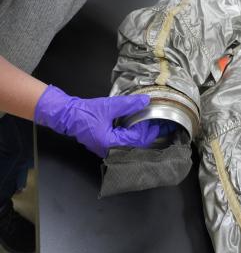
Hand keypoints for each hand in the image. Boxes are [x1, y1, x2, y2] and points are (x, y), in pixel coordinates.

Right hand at [34, 85, 158, 157]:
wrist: (67, 115)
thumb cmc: (85, 112)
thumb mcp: (109, 106)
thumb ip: (128, 104)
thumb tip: (145, 101)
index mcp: (111, 144)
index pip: (137, 140)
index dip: (149, 131)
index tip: (159, 122)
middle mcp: (110, 151)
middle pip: (135, 145)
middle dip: (148, 134)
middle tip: (161, 125)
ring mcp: (107, 149)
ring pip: (129, 143)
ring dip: (140, 134)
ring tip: (152, 124)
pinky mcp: (105, 143)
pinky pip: (122, 141)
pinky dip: (131, 133)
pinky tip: (137, 125)